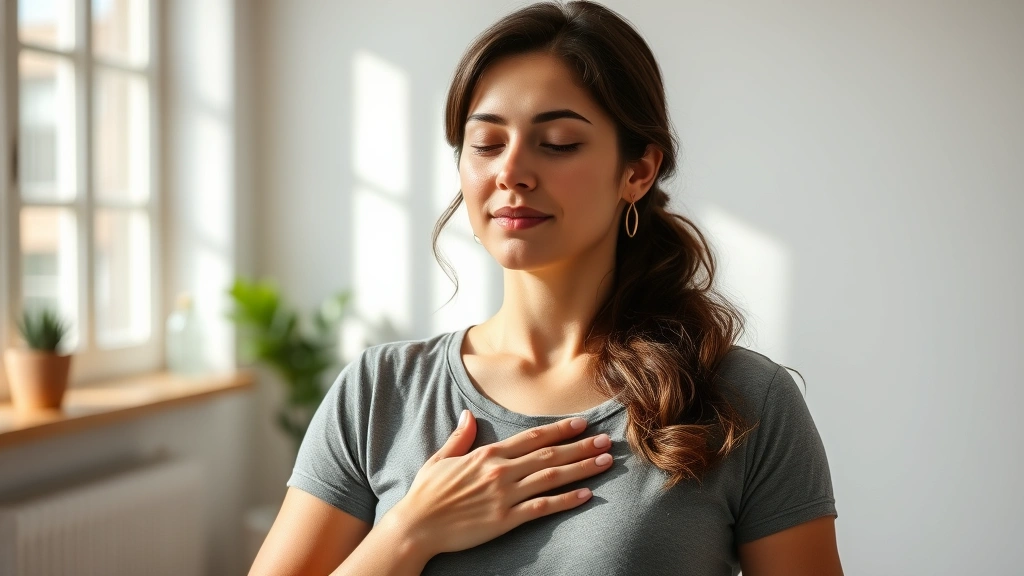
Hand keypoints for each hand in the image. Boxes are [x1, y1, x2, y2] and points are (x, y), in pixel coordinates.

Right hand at [383, 410, 613, 557]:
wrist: (416, 526)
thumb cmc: (426, 494)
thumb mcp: (440, 459)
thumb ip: (460, 437)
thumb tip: (468, 415)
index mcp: (487, 454)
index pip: (532, 438)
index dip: (559, 430)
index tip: (581, 423)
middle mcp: (500, 471)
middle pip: (549, 455)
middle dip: (581, 446)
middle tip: (607, 440)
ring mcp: (505, 495)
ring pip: (552, 477)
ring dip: (582, 469)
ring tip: (605, 462)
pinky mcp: (506, 520)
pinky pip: (542, 507)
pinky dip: (566, 500)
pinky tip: (587, 495)